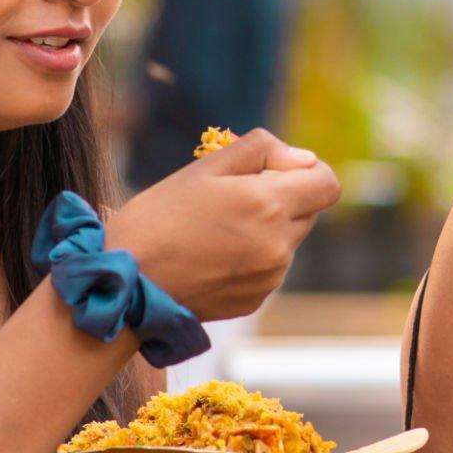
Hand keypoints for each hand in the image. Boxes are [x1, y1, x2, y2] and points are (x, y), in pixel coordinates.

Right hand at [105, 129, 340, 320]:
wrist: (124, 283)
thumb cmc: (160, 216)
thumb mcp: (205, 168)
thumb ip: (262, 151)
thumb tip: (304, 159)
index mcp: (269, 205)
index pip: (328, 184)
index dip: (310, 171)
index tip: (280, 170)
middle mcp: (278, 246)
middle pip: (308, 211)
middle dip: (282, 198)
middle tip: (232, 197)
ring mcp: (269, 278)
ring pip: (287, 241)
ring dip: (266, 229)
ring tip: (214, 230)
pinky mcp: (255, 300)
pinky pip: (268, 270)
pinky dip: (251, 258)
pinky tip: (211, 257)